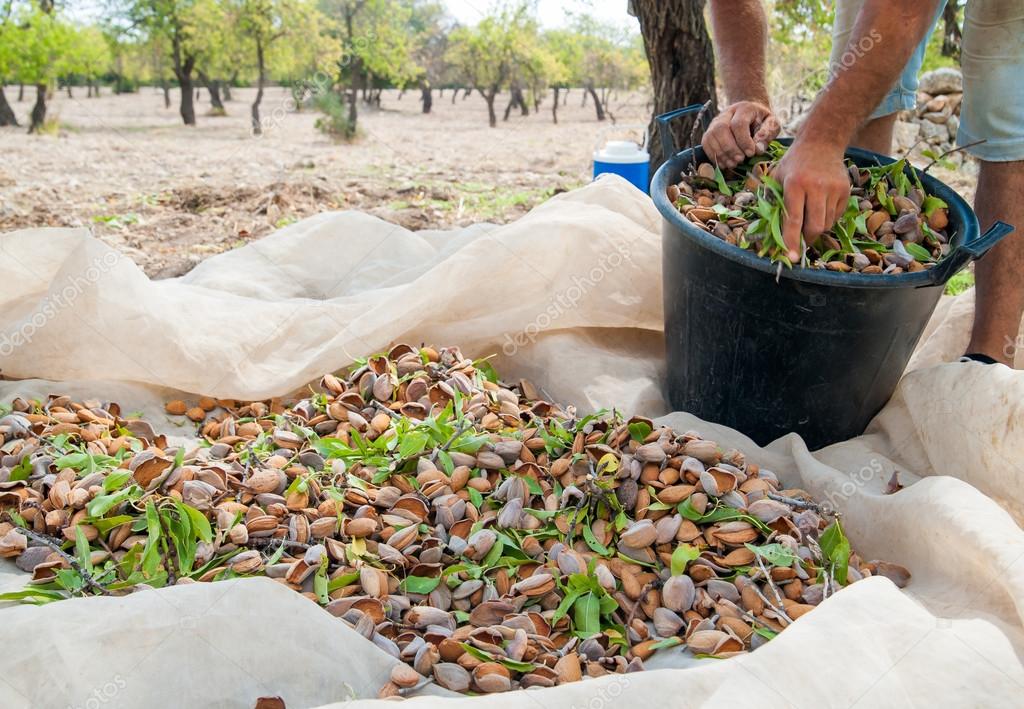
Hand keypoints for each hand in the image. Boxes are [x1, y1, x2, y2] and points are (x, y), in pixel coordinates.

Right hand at [701, 101, 780, 168]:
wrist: (750, 114)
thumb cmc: (761, 121)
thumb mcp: (771, 123)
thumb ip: (767, 134)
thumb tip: (758, 149)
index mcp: (744, 108)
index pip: (738, 124)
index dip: (744, 141)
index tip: (751, 153)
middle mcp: (726, 113)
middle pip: (720, 129)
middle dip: (730, 148)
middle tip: (740, 160)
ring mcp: (715, 122)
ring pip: (710, 136)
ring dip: (721, 153)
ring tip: (733, 164)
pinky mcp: (709, 132)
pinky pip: (706, 144)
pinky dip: (714, 156)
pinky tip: (725, 163)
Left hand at [771, 139, 850, 262]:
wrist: (821, 143)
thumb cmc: (793, 164)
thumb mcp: (776, 177)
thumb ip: (773, 202)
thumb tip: (770, 233)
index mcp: (795, 184)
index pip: (794, 219)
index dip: (791, 241)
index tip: (791, 258)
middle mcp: (816, 186)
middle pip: (815, 227)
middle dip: (807, 240)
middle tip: (800, 244)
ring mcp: (834, 188)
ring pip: (827, 224)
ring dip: (816, 229)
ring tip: (809, 217)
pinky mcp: (846, 190)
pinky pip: (836, 216)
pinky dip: (827, 219)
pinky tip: (820, 207)